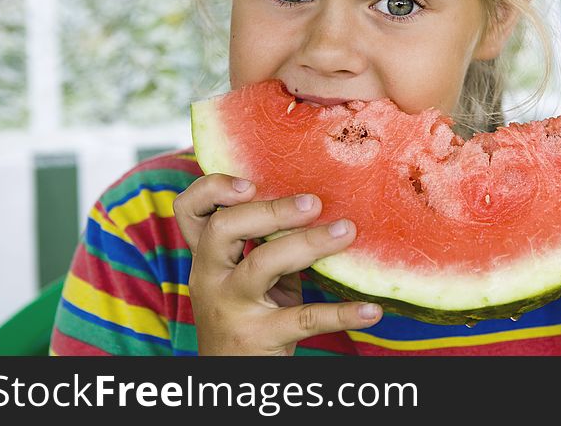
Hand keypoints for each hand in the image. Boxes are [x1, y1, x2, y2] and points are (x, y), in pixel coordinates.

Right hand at [173, 174, 381, 354]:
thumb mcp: (252, 278)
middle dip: (270, 210)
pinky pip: (305, 320)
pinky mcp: (259, 338)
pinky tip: (371, 310)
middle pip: (224, 228)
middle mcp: (209, 279)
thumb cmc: (251, 316)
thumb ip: (270, 243)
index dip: (213, 189)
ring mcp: (231, 308)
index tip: (251, 182)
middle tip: (314, 203)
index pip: (189, 211)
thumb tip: (318, 204)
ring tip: (346, 231)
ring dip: (308, 243)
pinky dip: (342, 313)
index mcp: (207, 258)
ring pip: (262, 264)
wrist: (232, 378)